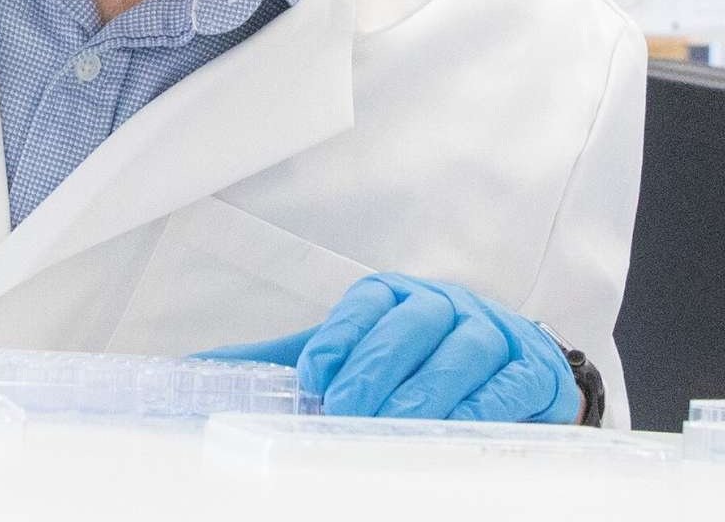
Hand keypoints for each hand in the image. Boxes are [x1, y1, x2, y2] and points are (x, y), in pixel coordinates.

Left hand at [200, 274, 580, 422]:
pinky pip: (512, 379)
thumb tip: (189, 373)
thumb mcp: (349, 366)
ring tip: (395, 424)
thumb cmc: (415, 377)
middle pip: (417, 318)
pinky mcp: (534, 369)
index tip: (313, 376)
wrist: (509, 388)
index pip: (372, 301)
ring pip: (466, 347)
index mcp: (400, 299)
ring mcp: (497, 333)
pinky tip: (457, 425)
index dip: (342, 335)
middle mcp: (449, 306)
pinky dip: (485, 402)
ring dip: (429, 385)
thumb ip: (279, 369)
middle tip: (348, 407)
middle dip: (380, 362)